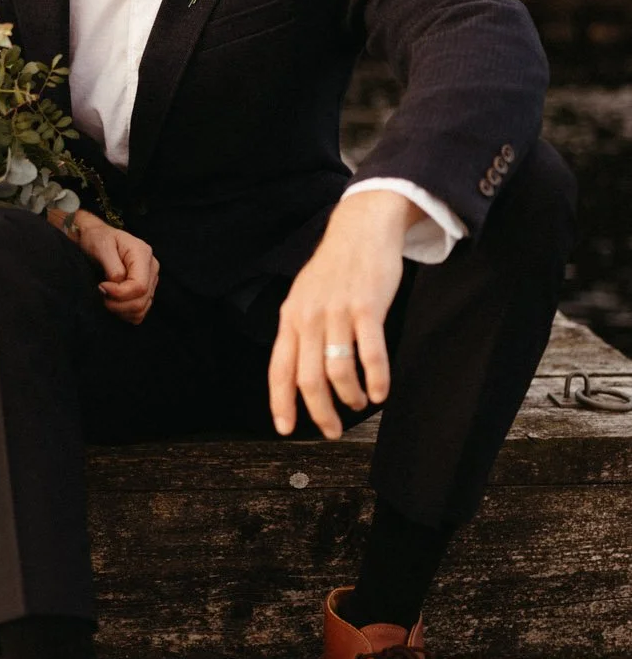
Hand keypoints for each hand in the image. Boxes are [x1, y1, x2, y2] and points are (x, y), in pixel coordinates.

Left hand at [70, 209, 159, 325]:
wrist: (97, 238)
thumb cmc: (98, 239)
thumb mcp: (101, 246)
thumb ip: (112, 265)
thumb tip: (117, 282)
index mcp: (143, 254)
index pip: (139, 286)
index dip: (119, 293)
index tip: (101, 286)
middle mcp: (151, 268)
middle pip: (141, 300)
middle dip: (118, 304)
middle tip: (101, 294)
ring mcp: (150, 281)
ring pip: (141, 309)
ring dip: (120, 310)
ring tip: (105, 297)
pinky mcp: (145, 291)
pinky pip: (139, 312)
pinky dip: (125, 313)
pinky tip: (113, 302)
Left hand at [268, 189, 419, 437]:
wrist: (360, 229)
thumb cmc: (335, 268)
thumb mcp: (305, 296)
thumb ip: (300, 331)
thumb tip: (296, 372)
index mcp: (291, 317)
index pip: (279, 369)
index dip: (280, 402)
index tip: (285, 429)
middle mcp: (309, 317)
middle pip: (308, 378)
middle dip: (320, 412)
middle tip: (332, 429)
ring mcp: (337, 312)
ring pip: (337, 371)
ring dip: (350, 396)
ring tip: (360, 402)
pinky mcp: (366, 307)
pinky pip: (370, 354)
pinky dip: (376, 379)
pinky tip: (381, 391)